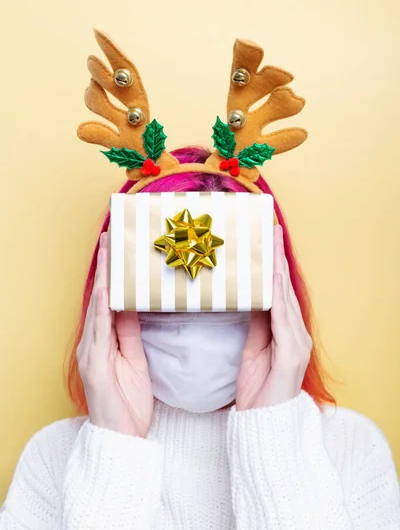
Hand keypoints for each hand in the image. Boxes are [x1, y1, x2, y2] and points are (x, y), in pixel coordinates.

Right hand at [76, 232, 153, 436]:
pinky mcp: (95, 366)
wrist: (121, 440)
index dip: (113, 275)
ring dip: (104, 280)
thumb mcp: (135, 361)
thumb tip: (135, 307)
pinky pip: (100, 332)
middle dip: (106, 268)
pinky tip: (108, 291)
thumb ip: (131, 334)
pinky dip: (103, 310)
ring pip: (98, 309)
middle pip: (100, 299)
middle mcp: (93, 343)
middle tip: (109, 239)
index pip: (109, 301)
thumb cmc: (129, 403)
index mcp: (104, 342)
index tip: (118, 250)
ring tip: (109, 254)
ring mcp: (91, 354)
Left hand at [236, 224, 311, 409]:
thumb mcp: (252, 348)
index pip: (279, 291)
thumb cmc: (257, 389)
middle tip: (271, 230)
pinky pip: (283, 321)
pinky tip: (274, 280)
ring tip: (271, 244)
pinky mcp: (291, 355)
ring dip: (277, 270)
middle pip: (285, 289)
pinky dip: (278, 298)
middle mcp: (296, 333)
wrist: (262, 424)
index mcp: (286, 331)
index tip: (267, 239)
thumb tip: (250, 296)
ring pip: (285, 299)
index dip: (273, 264)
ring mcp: (296, 343)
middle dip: (277, 258)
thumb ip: (256, 323)